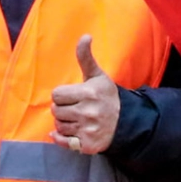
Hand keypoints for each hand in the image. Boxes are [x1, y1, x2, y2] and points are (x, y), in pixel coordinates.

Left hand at [51, 36, 119, 153]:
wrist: (125, 122)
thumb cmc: (106, 96)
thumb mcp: (97, 75)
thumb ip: (86, 57)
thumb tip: (85, 36)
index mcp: (88, 93)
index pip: (56, 95)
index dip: (62, 95)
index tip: (73, 96)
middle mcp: (87, 112)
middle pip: (55, 111)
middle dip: (62, 109)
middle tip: (75, 108)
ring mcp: (87, 130)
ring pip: (58, 126)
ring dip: (64, 123)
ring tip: (76, 119)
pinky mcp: (87, 145)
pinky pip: (63, 142)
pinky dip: (61, 139)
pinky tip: (67, 134)